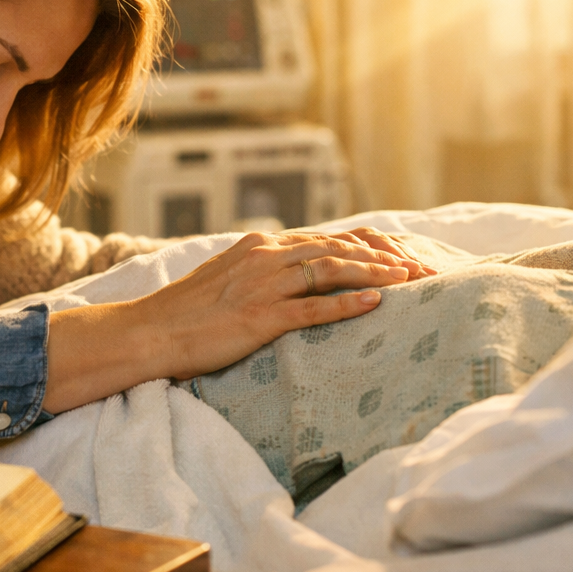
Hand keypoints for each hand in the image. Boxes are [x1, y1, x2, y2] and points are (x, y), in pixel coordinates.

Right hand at [44, 230, 434, 412]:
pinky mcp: (259, 318)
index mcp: (261, 247)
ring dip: (376, 274)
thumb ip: (265, 272)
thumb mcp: (229, 279)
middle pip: (338, 248)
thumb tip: (299, 274)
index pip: (328, 238)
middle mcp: (265, 257)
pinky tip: (376, 304)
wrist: (148, 333)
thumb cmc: (188, 313)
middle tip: (424, 267)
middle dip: (386, 257)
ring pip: (331, 270)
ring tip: (412, 280)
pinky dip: (347, 303)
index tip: (404, 255)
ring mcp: (262, 286)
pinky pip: (311, 308)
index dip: (372, 246)